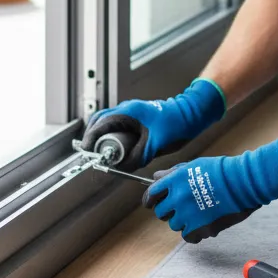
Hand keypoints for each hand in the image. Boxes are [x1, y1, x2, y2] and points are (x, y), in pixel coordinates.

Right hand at [80, 78, 226, 169]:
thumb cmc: (176, 124)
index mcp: (128, 112)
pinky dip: (112, 134)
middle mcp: (127, 109)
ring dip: (102, 135)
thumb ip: (138, 157)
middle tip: (90, 152)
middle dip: (93, 136)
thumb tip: (122, 168)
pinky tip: (116, 147)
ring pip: (108, 121)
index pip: (101, 123)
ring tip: (100, 151)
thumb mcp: (155, 145)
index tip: (86, 150)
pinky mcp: (137, 117)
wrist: (191, 113)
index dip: (91, 137)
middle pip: (100, 120)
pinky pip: (118, 124)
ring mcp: (132, 112)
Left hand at [141, 137, 277, 242]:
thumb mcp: (193, 166)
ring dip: (182, 221)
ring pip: (174, 225)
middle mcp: (178, 198)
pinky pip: (188, 236)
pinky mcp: (201, 228)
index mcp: (175, 180)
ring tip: (197, 213)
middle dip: (168, 211)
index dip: (149, 200)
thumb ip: (172, 174)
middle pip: (161, 213)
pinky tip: (201, 225)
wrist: (243, 182)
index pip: (151, 194)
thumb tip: (156, 177)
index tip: (151, 203)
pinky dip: (193, 233)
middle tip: (180, 208)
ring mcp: (188, 214)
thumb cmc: (221, 171)